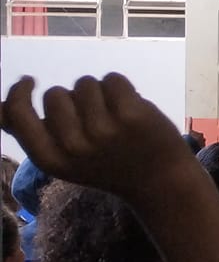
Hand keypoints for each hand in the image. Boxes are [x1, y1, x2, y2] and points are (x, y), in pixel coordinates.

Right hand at [2, 73, 190, 199]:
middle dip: (72, 98)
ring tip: (114, 118)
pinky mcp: (132, 115)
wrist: (160, 182)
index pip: (18, 114)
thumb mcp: (65, 159)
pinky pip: (112, 79)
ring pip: (85, 83)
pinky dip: (121, 87)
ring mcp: (104, 131)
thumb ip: (35, 134)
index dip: (19, 92)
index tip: (29, 81)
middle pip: (55, 93)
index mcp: (52, 160)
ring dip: (98, 93)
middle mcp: (74, 147)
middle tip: (95, 122)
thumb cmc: (107, 165)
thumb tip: (1, 106)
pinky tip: (130, 110)